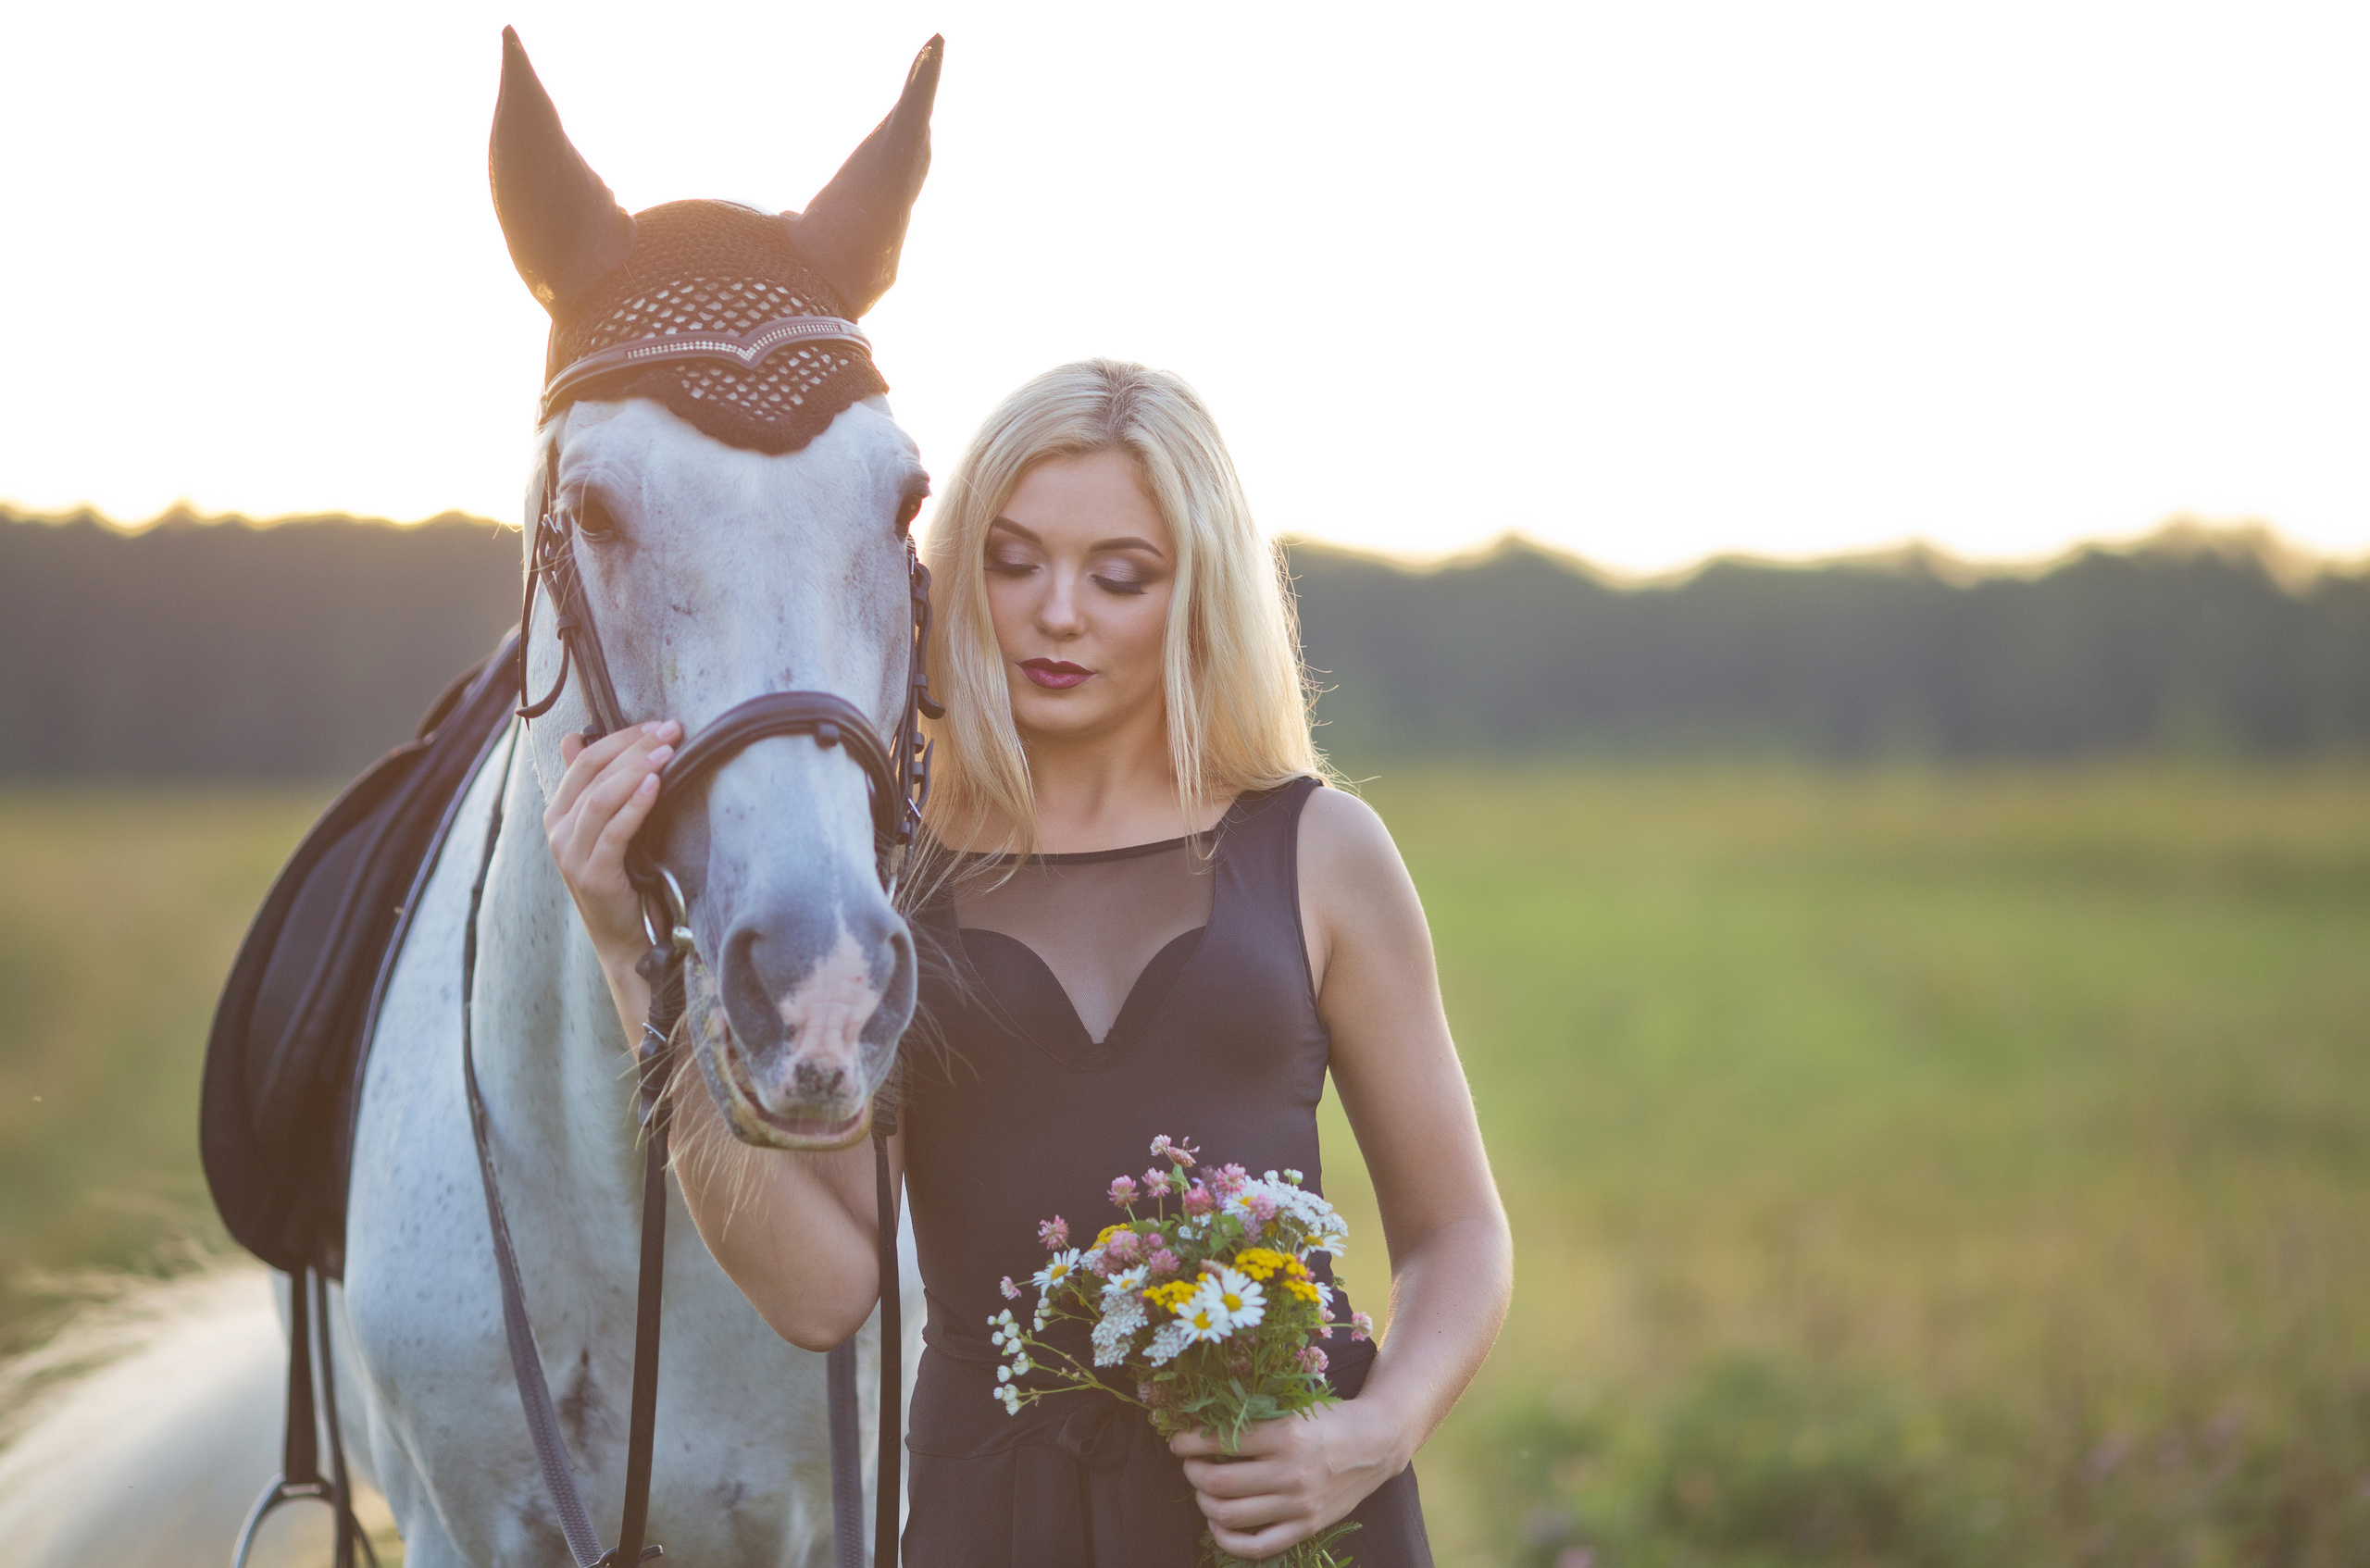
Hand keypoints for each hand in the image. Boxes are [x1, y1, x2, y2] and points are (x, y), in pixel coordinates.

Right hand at [543, 720, 681, 978]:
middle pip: (592, 773)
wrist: (628, 938)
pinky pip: (614, 832)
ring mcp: (571, 855)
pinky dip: (635, 805)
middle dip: (634, 746)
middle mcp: (558, 831)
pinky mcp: (593, 875)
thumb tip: (572, 738)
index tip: (657, 724)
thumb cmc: (625, 878)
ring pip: (601, 798)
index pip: (584, 761)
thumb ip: (592, 786)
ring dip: (637, 769)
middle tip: (671, 730)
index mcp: (558, 814)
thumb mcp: (607, 827)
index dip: (621, 738)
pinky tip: (656, 786)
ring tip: (668, 752)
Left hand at [1171, 1397, 1402, 1559]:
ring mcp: (1299, 1504)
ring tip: (1203, 1489)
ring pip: (1230, 1514)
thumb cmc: (1329, 1419)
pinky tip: (1217, 1524)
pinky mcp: (1307, 1526)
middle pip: (1218, 1482)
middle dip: (1192, 1473)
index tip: (1179, 1441)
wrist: (1376, 1442)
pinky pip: (1258, 1545)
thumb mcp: (1293, 1409)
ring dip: (1204, 1502)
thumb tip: (1204, 1427)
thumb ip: (1255, 1419)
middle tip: (1190, 1464)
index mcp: (1285, 1435)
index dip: (1189, 1442)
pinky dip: (1228, 1539)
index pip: (1220, 1442)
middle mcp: (1290, 1472)